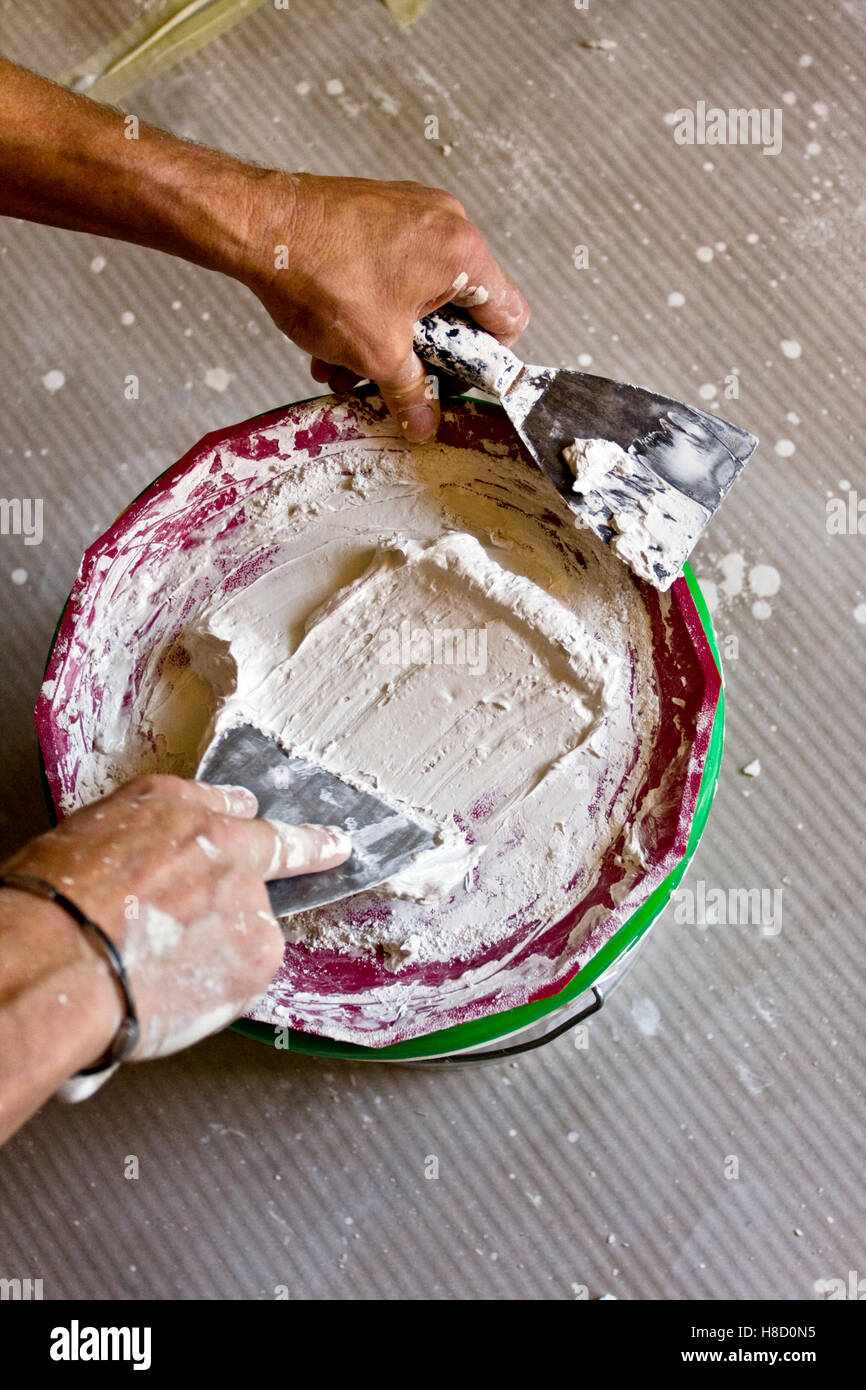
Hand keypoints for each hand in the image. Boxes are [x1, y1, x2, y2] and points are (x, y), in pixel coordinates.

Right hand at [1, 774, 349, 1062]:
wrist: (65, 958)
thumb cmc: (53, 907)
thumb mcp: (86, 845)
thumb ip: (136, 852)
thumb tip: (149, 879)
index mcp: (169, 806)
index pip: (222, 803)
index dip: (238, 816)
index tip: (254, 815)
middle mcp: (222, 839)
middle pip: (271, 849)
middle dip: (310, 847)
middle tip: (335, 844)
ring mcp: (249, 894)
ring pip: (249, 926)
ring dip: (225, 950)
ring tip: (163, 974)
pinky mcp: (261, 949)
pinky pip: (244, 973)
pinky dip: (218, 989)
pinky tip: (174, 997)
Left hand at [230, 171, 529, 441]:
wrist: (257, 226)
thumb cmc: (318, 272)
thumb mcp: (376, 353)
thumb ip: (410, 392)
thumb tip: (424, 420)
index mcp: (462, 254)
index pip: (509, 316)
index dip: (486, 359)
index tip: (455, 379)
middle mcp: (445, 223)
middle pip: (459, 307)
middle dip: (424, 353)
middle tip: (396, 376)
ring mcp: (410, 213)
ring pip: (417, 294)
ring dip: (389, 338)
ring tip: (348, 366)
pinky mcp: (377, 214)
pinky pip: (391, 272)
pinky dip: (370, 309)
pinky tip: (334, 338)